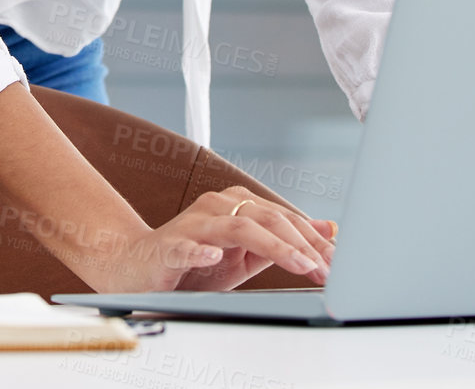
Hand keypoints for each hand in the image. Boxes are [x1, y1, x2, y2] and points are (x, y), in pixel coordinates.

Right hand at [75, 184, 336, 292]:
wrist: (137, 268)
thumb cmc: (191, 264)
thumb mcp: (244, 255)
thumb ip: (281, 242)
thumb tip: (327, 230)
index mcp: (236, 205)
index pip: (282, 219)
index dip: (312, 239)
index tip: (337, 262)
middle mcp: (217, 206)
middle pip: (267, 218)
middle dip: (302, 244)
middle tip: (325, 269)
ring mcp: (192, 223)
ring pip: (238, 228)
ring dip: (273, 247)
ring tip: (299, 264)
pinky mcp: (168, 245)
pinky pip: (186, 245)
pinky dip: (201, 250)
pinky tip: (215, 256)